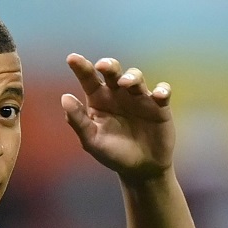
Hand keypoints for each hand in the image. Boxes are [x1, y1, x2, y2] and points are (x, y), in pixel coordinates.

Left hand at [61, 54, 174, 181]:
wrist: (140, 169)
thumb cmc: (112, 153)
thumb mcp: (92, 141)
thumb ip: (78, 121)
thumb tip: (65, 97)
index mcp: (98, 99)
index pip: (88, 79)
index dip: (81, 67)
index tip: (72, 58)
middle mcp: (117, 94)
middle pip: (112, 71)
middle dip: (108, 65)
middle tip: (102, 66)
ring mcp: (139, 97)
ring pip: (136, 77)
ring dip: (132, 77)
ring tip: (125, 83)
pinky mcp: (159, 106)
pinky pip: (162, 92)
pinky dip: (162, 90)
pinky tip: (159, 95)